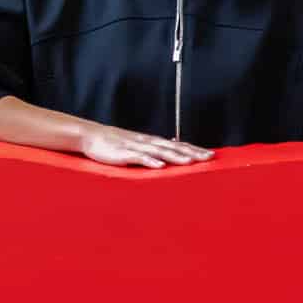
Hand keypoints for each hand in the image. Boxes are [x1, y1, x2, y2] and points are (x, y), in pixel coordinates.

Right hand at [78, 126, 213, 169]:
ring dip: (175, 157)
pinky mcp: (123, 154)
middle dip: (192, 152)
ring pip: (159, 152)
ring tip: (190, 162)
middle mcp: (147, 142)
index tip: (211, 155)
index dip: (194, 149)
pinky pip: (138, 158)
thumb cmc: (114, 143)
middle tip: (209, 158)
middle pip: (173, 147)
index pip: (177, 145)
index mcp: (152, 142)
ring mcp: (135, 147)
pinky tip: (160, 167)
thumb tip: (172, 147)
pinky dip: (150, 161)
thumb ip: (154, 148)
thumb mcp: (137, 144)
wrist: (91, 135)